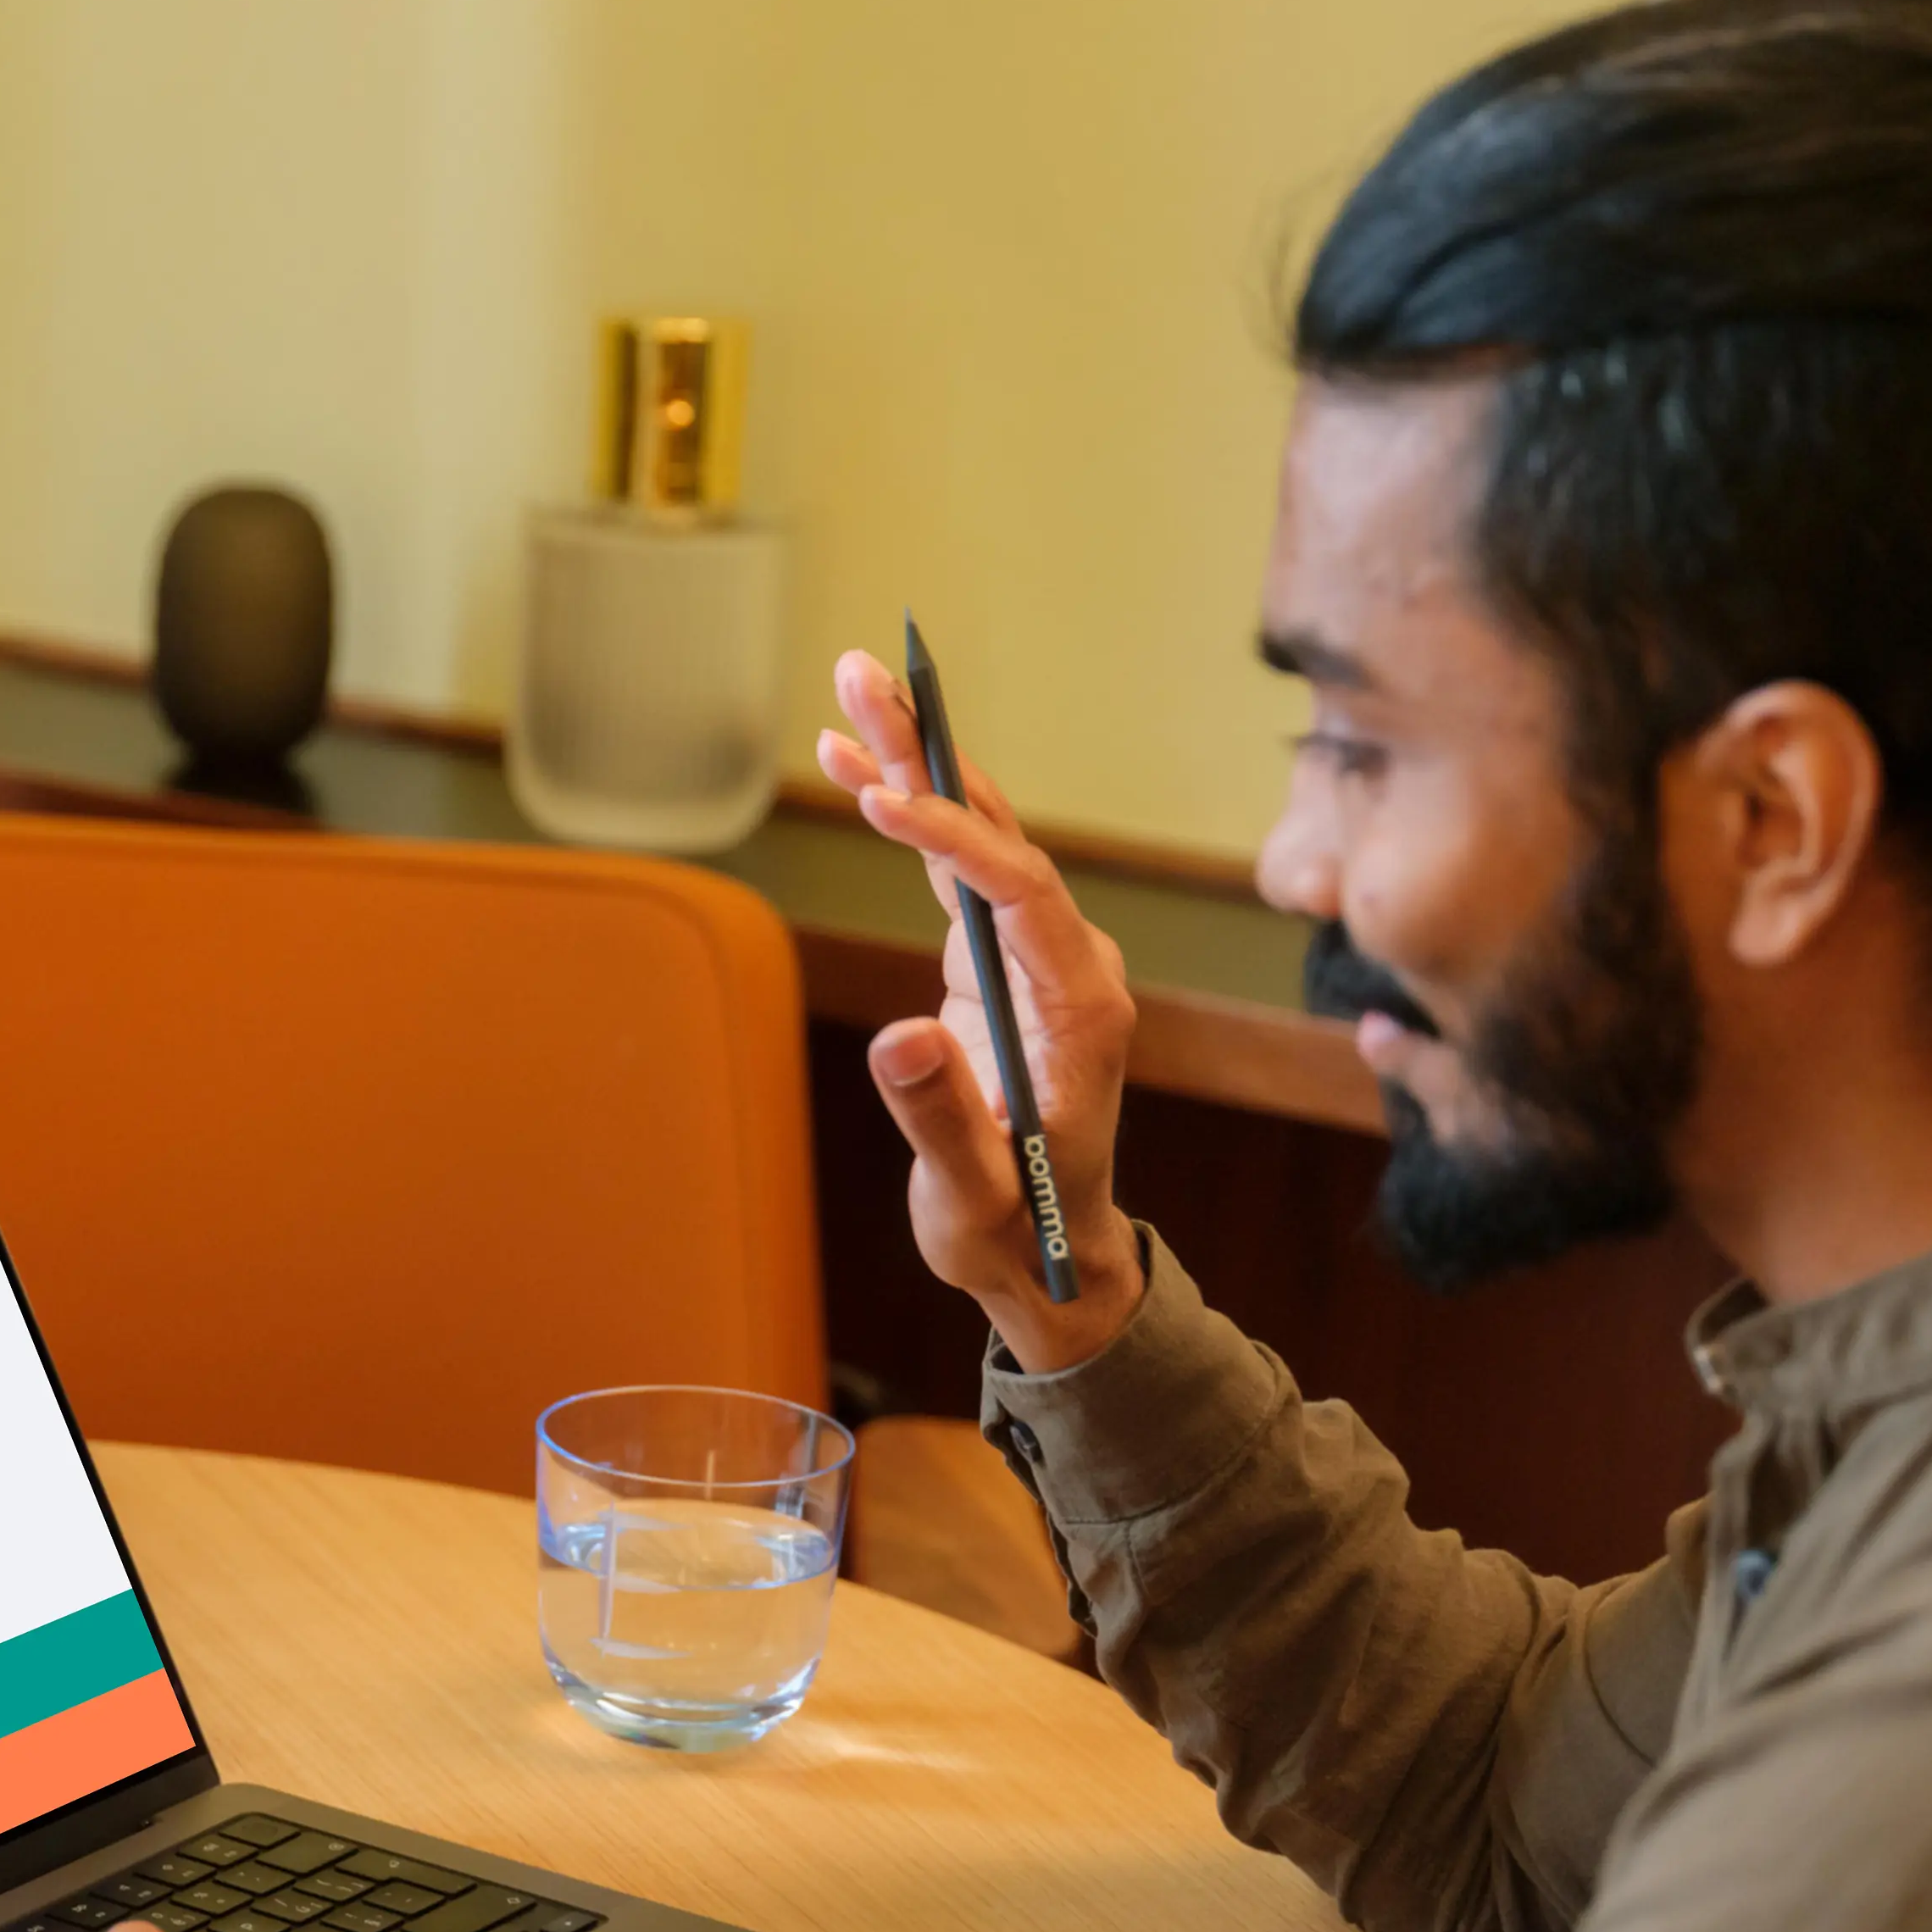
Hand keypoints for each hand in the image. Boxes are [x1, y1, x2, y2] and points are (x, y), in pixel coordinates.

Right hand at [818, 649, 1148, 1372]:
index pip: (1023, 892)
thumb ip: (942, 1120)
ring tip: (850, 689)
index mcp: (1082, 1008)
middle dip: (930, 757)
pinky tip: (852, 764)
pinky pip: (954, 866)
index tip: (886, 804)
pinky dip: (905, 814)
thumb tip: (904, 1039)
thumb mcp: (975, 1196)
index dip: (956, 841)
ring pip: (976, 834)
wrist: (1050, 1253)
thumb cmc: (1015, 1232)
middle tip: (868, 678)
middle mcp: (1070, 962)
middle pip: (1001, 834)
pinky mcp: (998, 959)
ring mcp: (1036, 954)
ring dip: (912, 763)